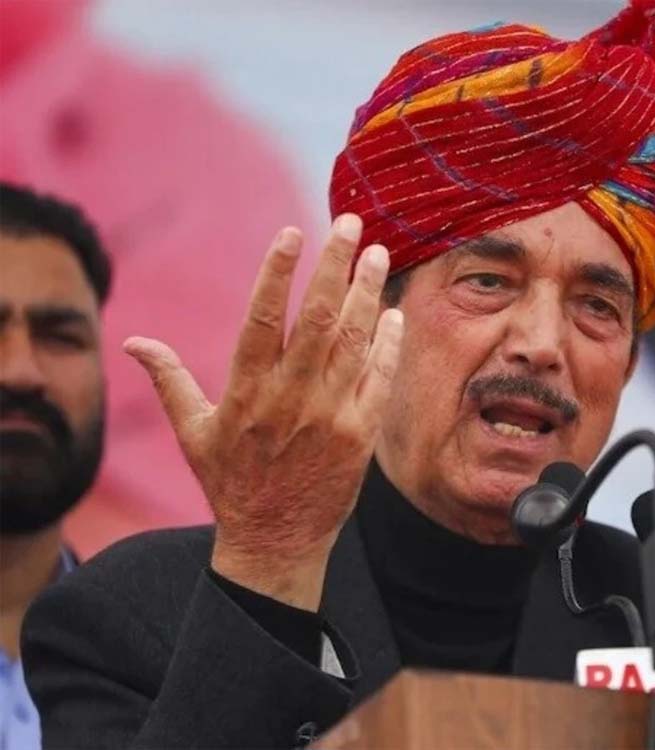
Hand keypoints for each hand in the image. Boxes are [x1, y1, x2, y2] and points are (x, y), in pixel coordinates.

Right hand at [125, 215, 402, 610]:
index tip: (292, 232)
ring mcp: (330, 415)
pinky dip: (388, 344)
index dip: (276, 272)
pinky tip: (393, 313)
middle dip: (335, 266)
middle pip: (317, 319)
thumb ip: (169, 381)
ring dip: (367, 293)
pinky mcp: (361, 434)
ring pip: (354, 341)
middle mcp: (290, 398)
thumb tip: (132, 342)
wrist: (276, 543)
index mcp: (246, 392)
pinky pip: (379, 379)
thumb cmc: (231, 484)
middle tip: (349, 223)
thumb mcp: (194, 434)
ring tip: (375, 253)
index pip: (262, 318)